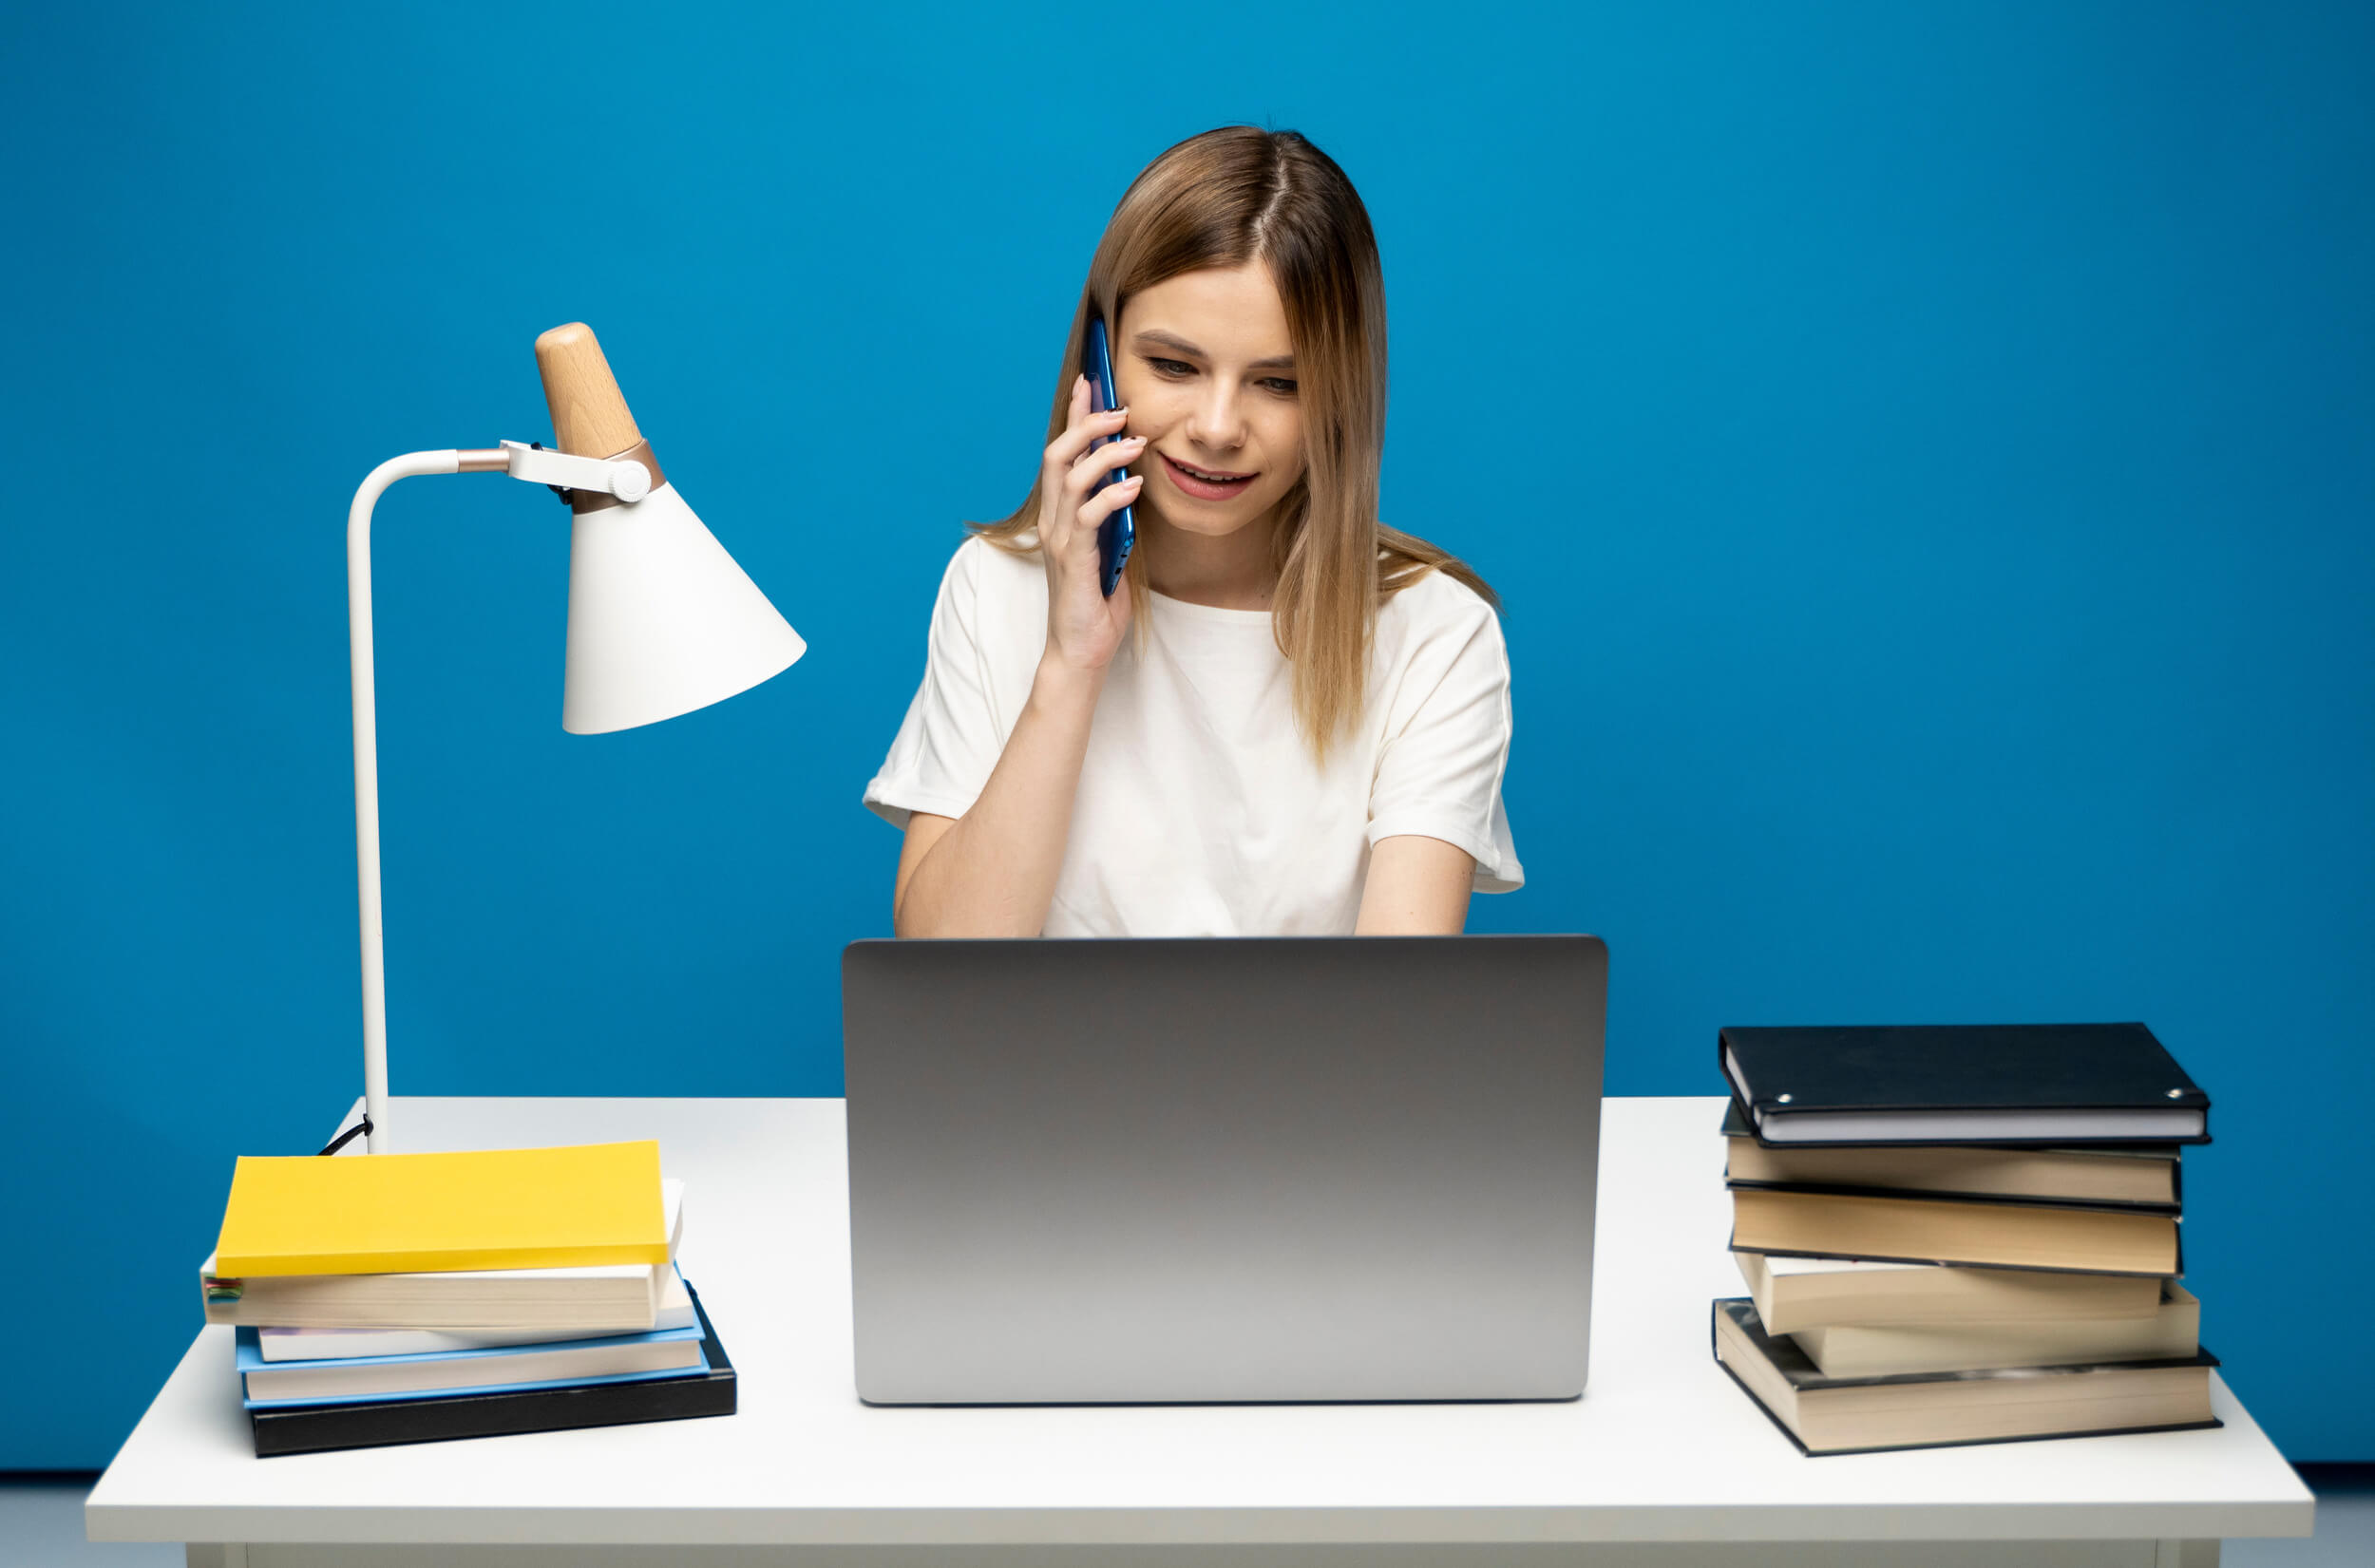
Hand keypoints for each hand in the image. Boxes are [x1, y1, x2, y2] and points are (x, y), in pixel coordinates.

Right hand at [1034, 374, 1142, 675]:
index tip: (1090, 382)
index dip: (1074, 416)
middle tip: (1119, 407)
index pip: (1062, 453)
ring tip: (1136, 442)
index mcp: (1061, 515)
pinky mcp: (1074, 561)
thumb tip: (1134, 481)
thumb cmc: (1097, 602)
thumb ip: (1115, 516)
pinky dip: (1111, 495)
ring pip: (1071, 477)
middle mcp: (1054, 521)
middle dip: (1087, 423)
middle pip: (1058, 454)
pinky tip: (1133, 486)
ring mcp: (1060, 540)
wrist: (1081, 651)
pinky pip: (1089, 516)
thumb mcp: (1112, 548)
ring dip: (1104, 454)